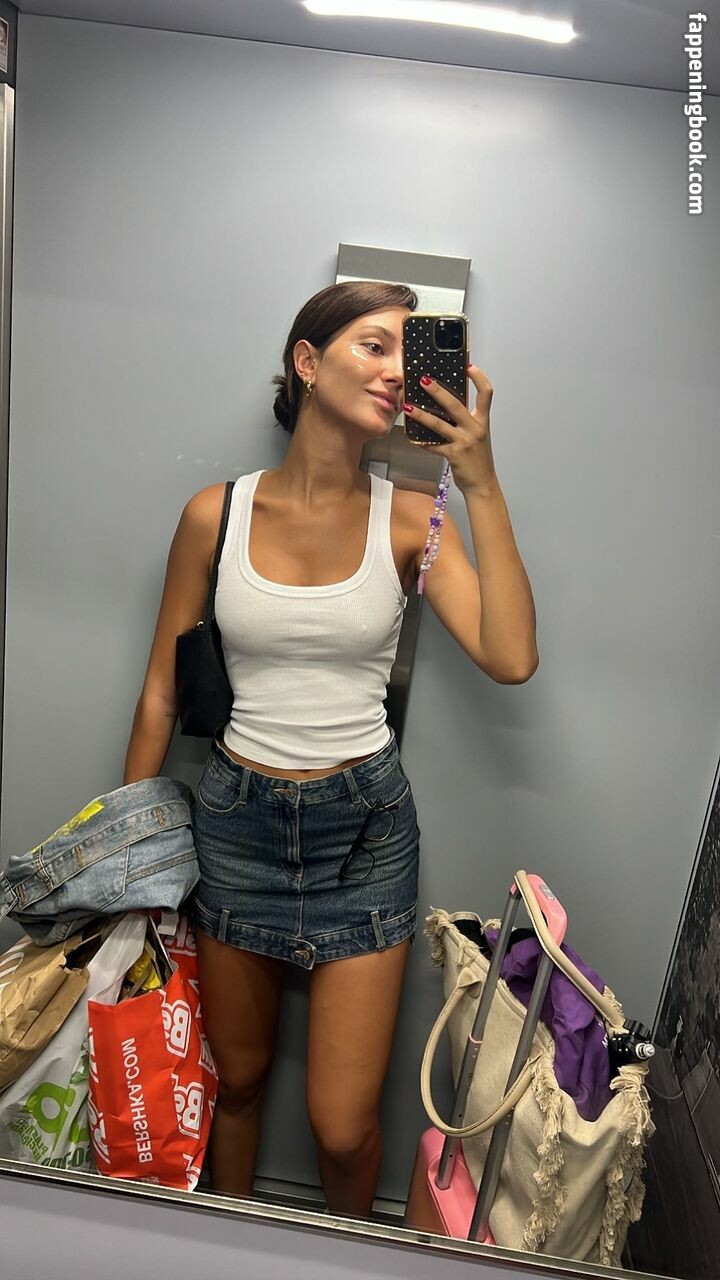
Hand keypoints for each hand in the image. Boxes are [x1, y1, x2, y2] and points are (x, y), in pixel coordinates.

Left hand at [404, 363, 496, 495]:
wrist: (483, 484)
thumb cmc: (478, 459)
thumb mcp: (478, 436)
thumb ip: (466, 422)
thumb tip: (447, 408)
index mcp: (482, 421)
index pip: (486, 394)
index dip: (479, 378)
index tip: (468, 366)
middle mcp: (475, 429)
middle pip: (456, 404)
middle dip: (438, 391)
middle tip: (424, 380)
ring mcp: (464, 442)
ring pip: (439, 424)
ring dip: (421, 415)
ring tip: (408, 407)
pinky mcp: (453, 455)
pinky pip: (433, 446)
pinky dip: (422, 442)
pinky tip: (412, 438)